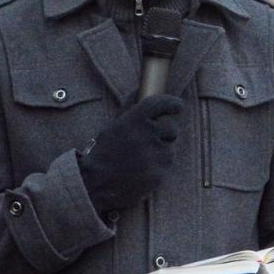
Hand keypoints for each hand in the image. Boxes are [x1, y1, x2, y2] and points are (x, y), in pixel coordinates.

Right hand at [78, 95, 183, 212]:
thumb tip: (141, 89)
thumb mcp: (114, 126)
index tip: (177, 105)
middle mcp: (146, 135)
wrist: (96, 184)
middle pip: (172, 127)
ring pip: (170, 147)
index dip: (173, 103)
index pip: (161, 103)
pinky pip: (167, 164)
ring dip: (161, 150)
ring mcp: (155, 155)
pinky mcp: (160, 173)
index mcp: (133, 120)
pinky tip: (143, 169)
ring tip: (142, 158)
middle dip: (166, 131)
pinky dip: (159, 165)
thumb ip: (130, 107)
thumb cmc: (103, 153)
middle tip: (153, 138)